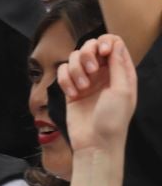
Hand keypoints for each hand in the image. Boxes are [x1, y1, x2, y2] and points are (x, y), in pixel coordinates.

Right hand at [58, 34, 136, 153]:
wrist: (95, 142)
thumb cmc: (113, 119)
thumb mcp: (122, 90)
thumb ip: (118, 65)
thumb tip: (114, 43)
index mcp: (121, 72)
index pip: (113, 44)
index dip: (105, 44)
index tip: (102, 55)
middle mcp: (104, 73)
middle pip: (91, 46)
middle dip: (87, 55)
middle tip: (90, 71)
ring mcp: (87, 80)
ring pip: (74, 58)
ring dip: (75, 71)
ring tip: (81, 88)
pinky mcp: (71, 88)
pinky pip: (63, 72)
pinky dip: (65, 80)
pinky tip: (72, 94)